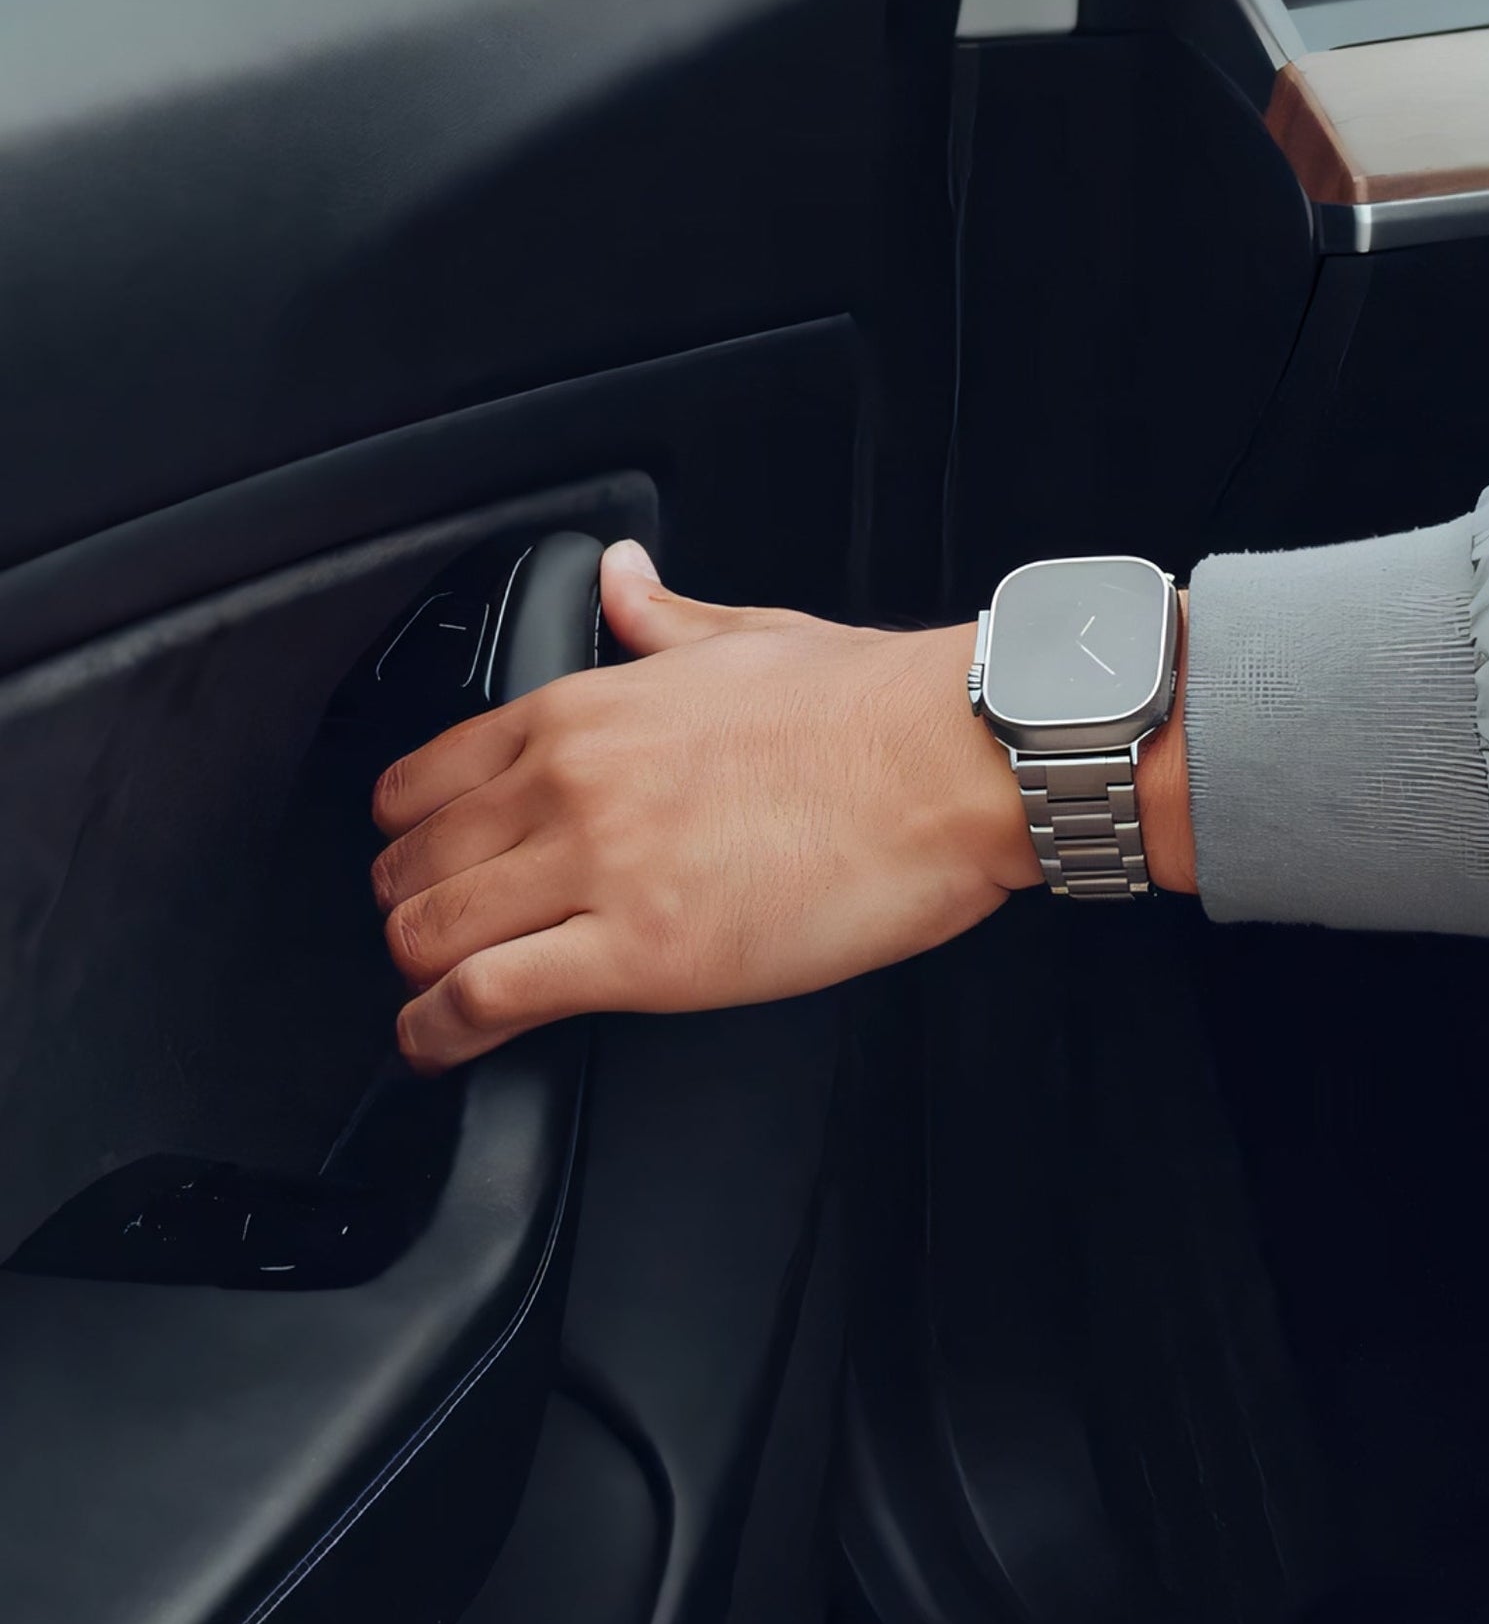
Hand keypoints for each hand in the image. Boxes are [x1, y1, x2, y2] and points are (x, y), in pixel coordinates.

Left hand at [371, 543, 1194, 1072]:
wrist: (948, 759)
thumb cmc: (869, 708)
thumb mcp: (748, 635)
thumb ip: (659, 617)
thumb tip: (619, 577)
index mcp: (587, 710)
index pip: (425, 775)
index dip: (406, 833)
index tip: (420, 861)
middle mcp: (569, 782)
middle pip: (412, 862)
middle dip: (407, 908)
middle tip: (433, 940)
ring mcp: (597, 867)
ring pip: (425, 932)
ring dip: (416, 975)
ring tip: (430, 1003)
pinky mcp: (637, 952)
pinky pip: (482, 998)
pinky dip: (438, 1033)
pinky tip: (440, 1045)